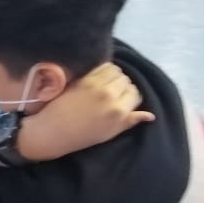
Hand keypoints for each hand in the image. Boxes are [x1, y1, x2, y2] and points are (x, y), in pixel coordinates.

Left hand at [18, 63, 154, 160]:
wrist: (53, 131)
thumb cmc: (81, 136)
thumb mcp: (109, 133)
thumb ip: (129, 121)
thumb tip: (150, 115)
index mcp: (120, 112)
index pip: (135, 93)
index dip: (129, 95)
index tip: (122, 98)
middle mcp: (111, 96)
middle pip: (126, 80)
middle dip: (122, 84)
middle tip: (112, 90)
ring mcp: (97, 86)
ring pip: (116, 71)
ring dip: (113, 75)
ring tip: (105, 83)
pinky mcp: (84, 79)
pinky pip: (102, 66)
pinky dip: (102, 69)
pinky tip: (97, 77)